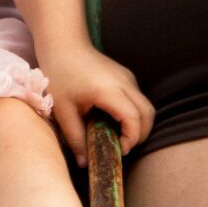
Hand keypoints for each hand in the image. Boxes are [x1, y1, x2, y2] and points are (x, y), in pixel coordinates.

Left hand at [39, 45, 154, 163]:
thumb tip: (84, 162)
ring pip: (146, 106)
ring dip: (138, 125)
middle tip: (121, 147)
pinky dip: (134, 114)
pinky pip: (138, 99)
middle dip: (140, 135)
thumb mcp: (62, 109)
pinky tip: (114, 121)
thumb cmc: (59, 73)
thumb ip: (75, 137)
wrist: (63, 44)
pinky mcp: (126, 76)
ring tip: (118, 136)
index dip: (131, 139)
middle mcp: (125, 82)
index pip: (134, 118)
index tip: (118, 150)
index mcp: (109, 90)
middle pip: (148, 114)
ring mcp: (128, 78)